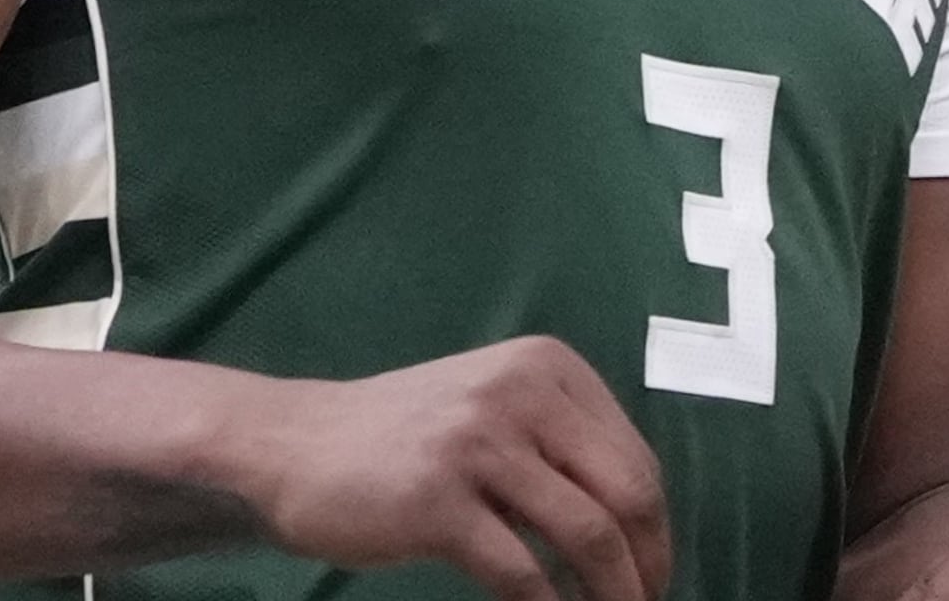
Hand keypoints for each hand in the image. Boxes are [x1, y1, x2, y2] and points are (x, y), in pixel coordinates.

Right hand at [227, 336, 672, 600]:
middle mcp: (523, 394)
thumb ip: (559, 448)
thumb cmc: (403, 438)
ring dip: (613, 592)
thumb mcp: (494, 411)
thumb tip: (633, 527)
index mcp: (549, 369)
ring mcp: (480, 444)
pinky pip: (520, 571)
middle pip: (627, 492)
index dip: (656, 526)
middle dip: (649, 562)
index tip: (655, 569)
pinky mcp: (439, 501)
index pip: (635, 457)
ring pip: (586, 533)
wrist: (292, 444)